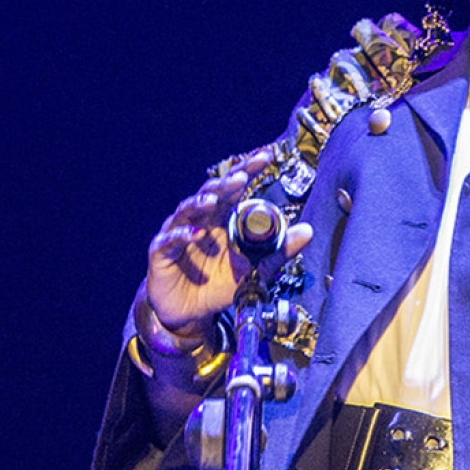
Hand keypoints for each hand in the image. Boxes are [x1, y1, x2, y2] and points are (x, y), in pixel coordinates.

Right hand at [144, 147, 312, 339]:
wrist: (191, 313)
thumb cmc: (219, 285)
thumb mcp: (254, 269)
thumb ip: (279, 250)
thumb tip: (308, 231)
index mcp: (222, 218)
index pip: (235, 188)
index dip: (248, 170)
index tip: (266, 157)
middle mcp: (200, 220)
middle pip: (211, 193)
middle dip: (225, 184)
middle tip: (241, 178)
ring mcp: (178, 233)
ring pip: (187, 211)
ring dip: (200, 203)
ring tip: (214, 201)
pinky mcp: (161, 252)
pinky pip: (168, 240)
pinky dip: (180, 235)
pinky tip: (193, 235)